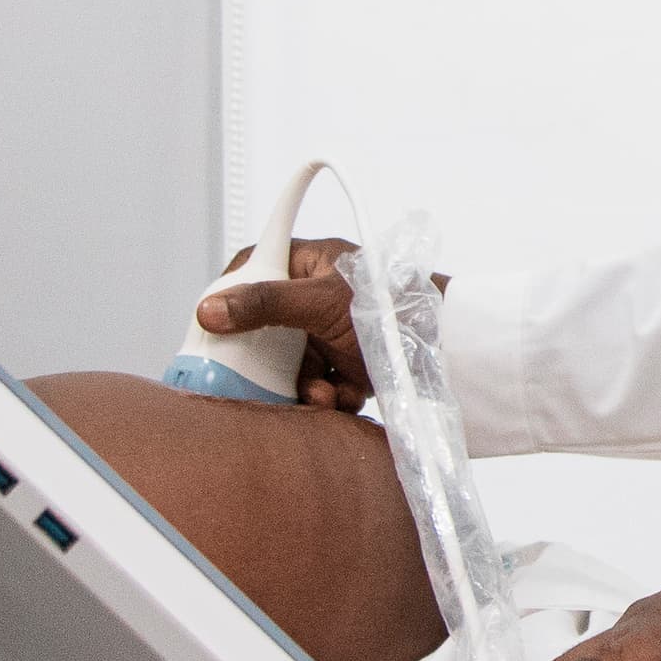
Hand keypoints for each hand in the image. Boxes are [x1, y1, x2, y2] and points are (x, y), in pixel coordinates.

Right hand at [195, 236, 377, 410]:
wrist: (451, 347)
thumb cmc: (395, 306)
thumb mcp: (322, 302)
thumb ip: (266, 304)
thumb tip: (210, 309)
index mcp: (310, 263)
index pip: (253, 268)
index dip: (229, 296)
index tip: (211, 326)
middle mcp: (316, 295)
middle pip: (266, 330)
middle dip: (271, 363)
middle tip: (267, 381)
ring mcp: (332, 331)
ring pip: (292, 364)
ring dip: (304, 386)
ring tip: (324, 395)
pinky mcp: (348, 362)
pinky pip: (319, 383)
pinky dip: (329, 396)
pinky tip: (345, 397)